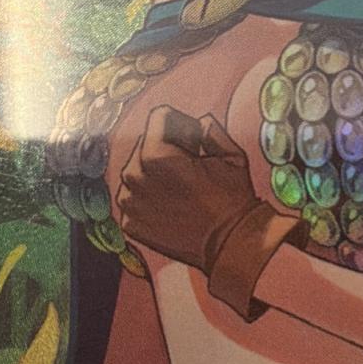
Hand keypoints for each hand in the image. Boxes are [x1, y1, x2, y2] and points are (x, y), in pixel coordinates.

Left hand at [114, 106, 255, 268]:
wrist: (230, 246)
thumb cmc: (233, 200)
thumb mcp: (232, 155)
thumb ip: (210, 130)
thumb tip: (199, 122)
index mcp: (156, 155)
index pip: (159, 116)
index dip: (182, 124)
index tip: (196, 144)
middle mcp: (134, 177)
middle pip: (145, 143)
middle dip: (166, 149)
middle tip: (190, 170)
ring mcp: (129, 203)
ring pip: (136, 172)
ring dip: (154, 175)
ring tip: (180, 191)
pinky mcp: (130, 224)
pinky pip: (134, 199)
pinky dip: (148, 200)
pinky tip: (171, 209)